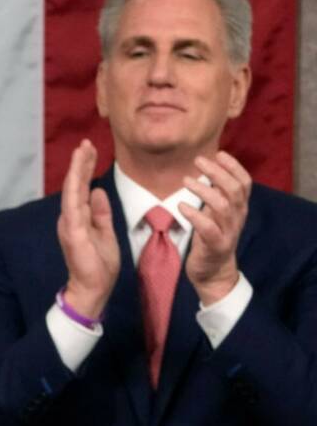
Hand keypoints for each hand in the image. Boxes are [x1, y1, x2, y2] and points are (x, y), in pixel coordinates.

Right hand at [57, 140, 119, 317]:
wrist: (93, 288)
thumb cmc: (99, 265)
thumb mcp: (105, 233)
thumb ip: (100, 213)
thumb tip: (97, 191)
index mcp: (78, 218)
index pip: (81, 188)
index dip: (85, 168)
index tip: (90, 149)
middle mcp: (70, 218)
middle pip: (74, 184)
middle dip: (80, 162)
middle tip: (86, 142)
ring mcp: (70, 224)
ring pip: (72, 190)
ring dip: (76, 169)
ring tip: (82, 149)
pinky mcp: (73, 232)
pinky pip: (73, 205)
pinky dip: (74, 188)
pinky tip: (77, 173)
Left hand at [181, 152, 249, 304]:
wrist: (213, 272)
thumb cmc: (211, 238)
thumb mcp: (216, 214)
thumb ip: (217, 195)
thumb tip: (210, 170)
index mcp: (239, 208)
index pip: (244, 182)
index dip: (234, 166)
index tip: (218, 153)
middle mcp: (237, 217)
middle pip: (234, 190)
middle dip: (218, 172)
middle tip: (198, 160)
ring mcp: (228, 232)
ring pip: (222, 206)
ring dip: (204, 190)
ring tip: (185, 180)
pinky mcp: (215, 246)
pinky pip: (208, 228)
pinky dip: (195, 215)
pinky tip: (181, 206)